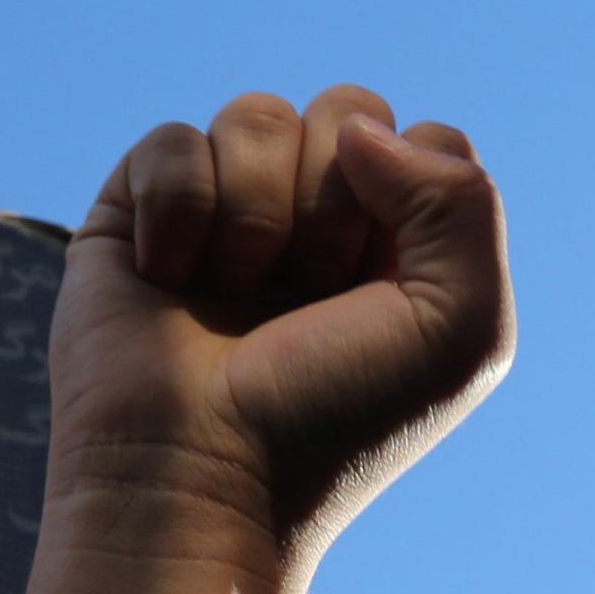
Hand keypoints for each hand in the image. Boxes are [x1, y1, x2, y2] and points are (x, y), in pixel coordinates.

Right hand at [43, 86, 515, 568]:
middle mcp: (308, 225)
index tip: (373, 296)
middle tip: (302, 297)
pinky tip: (166, 279)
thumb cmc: (331, 422)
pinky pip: (170, 142)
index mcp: (391, 249)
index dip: (409, 200)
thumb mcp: (461, 326)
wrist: (198, 483)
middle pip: (347, 111)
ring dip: (253, 215)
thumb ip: (460, 197)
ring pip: (255, 115)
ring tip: (228, 295)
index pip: (425, 139)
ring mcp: (219, 218)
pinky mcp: (133, 220)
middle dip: (330, 202)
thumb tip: (357, 133)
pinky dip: (176, 211)